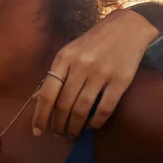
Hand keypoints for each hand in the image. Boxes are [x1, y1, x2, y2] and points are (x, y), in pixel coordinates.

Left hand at [31, 8, 159, 138]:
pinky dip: (95, 122)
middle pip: (64, 104)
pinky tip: (90, 126)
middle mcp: (80, 65)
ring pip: (82, 109)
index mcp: (63, 58)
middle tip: (58, 134)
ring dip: (74, 126)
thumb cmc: (92, 42)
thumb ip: (55, 75)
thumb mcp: (68, 53)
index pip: (47, 92)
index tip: (37, 131)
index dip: (40, 115)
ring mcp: (101, 73)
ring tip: (71, 133)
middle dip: (58, 124)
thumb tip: (36, 99)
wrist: (126, 28)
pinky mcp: (120, 80)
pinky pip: (105, 108)